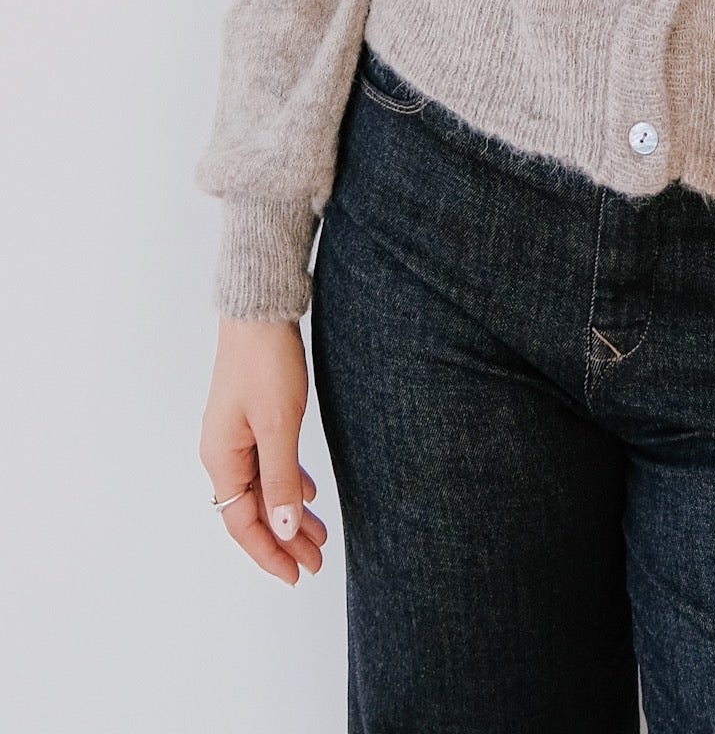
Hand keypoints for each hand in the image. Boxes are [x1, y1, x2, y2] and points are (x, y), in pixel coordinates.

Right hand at [200, 316, 328, 583]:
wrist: (260, 310)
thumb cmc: (265, 363)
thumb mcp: (278, 426)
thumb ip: (280, 480)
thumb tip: (281, 531)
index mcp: (222, 459)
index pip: (242, 523)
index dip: (270, 553)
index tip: (296, 575)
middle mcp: (224, 452)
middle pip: (253, 510)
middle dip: (285, 539)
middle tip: (317, 562)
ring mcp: (237, 435)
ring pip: (264, 487)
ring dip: (289, 513)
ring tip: (319, 535)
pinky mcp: (252, 417)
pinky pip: (268, 464)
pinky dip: (288, 483)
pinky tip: (307, 493)